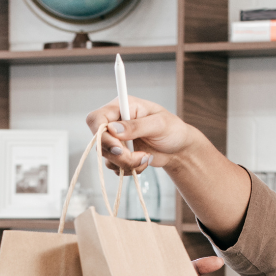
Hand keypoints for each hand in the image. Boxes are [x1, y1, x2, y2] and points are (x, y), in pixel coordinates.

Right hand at [85, 97, 250, 244]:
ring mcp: (115, 140)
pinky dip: (129, 169)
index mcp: (121, 107)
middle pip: (99, 142)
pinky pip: (114, 167)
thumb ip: (136, 126)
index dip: (101, 135)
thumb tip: (112, 129)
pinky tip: (143, 161)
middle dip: (119, 155)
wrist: (178, 148)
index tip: (118, 147)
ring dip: (126, 163)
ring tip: (146, 158)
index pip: (96, 119)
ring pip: (107, 158)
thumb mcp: (158, 124)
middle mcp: (114, 123)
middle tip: (139, 157)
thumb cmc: (172, 129)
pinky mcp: (119, 155)